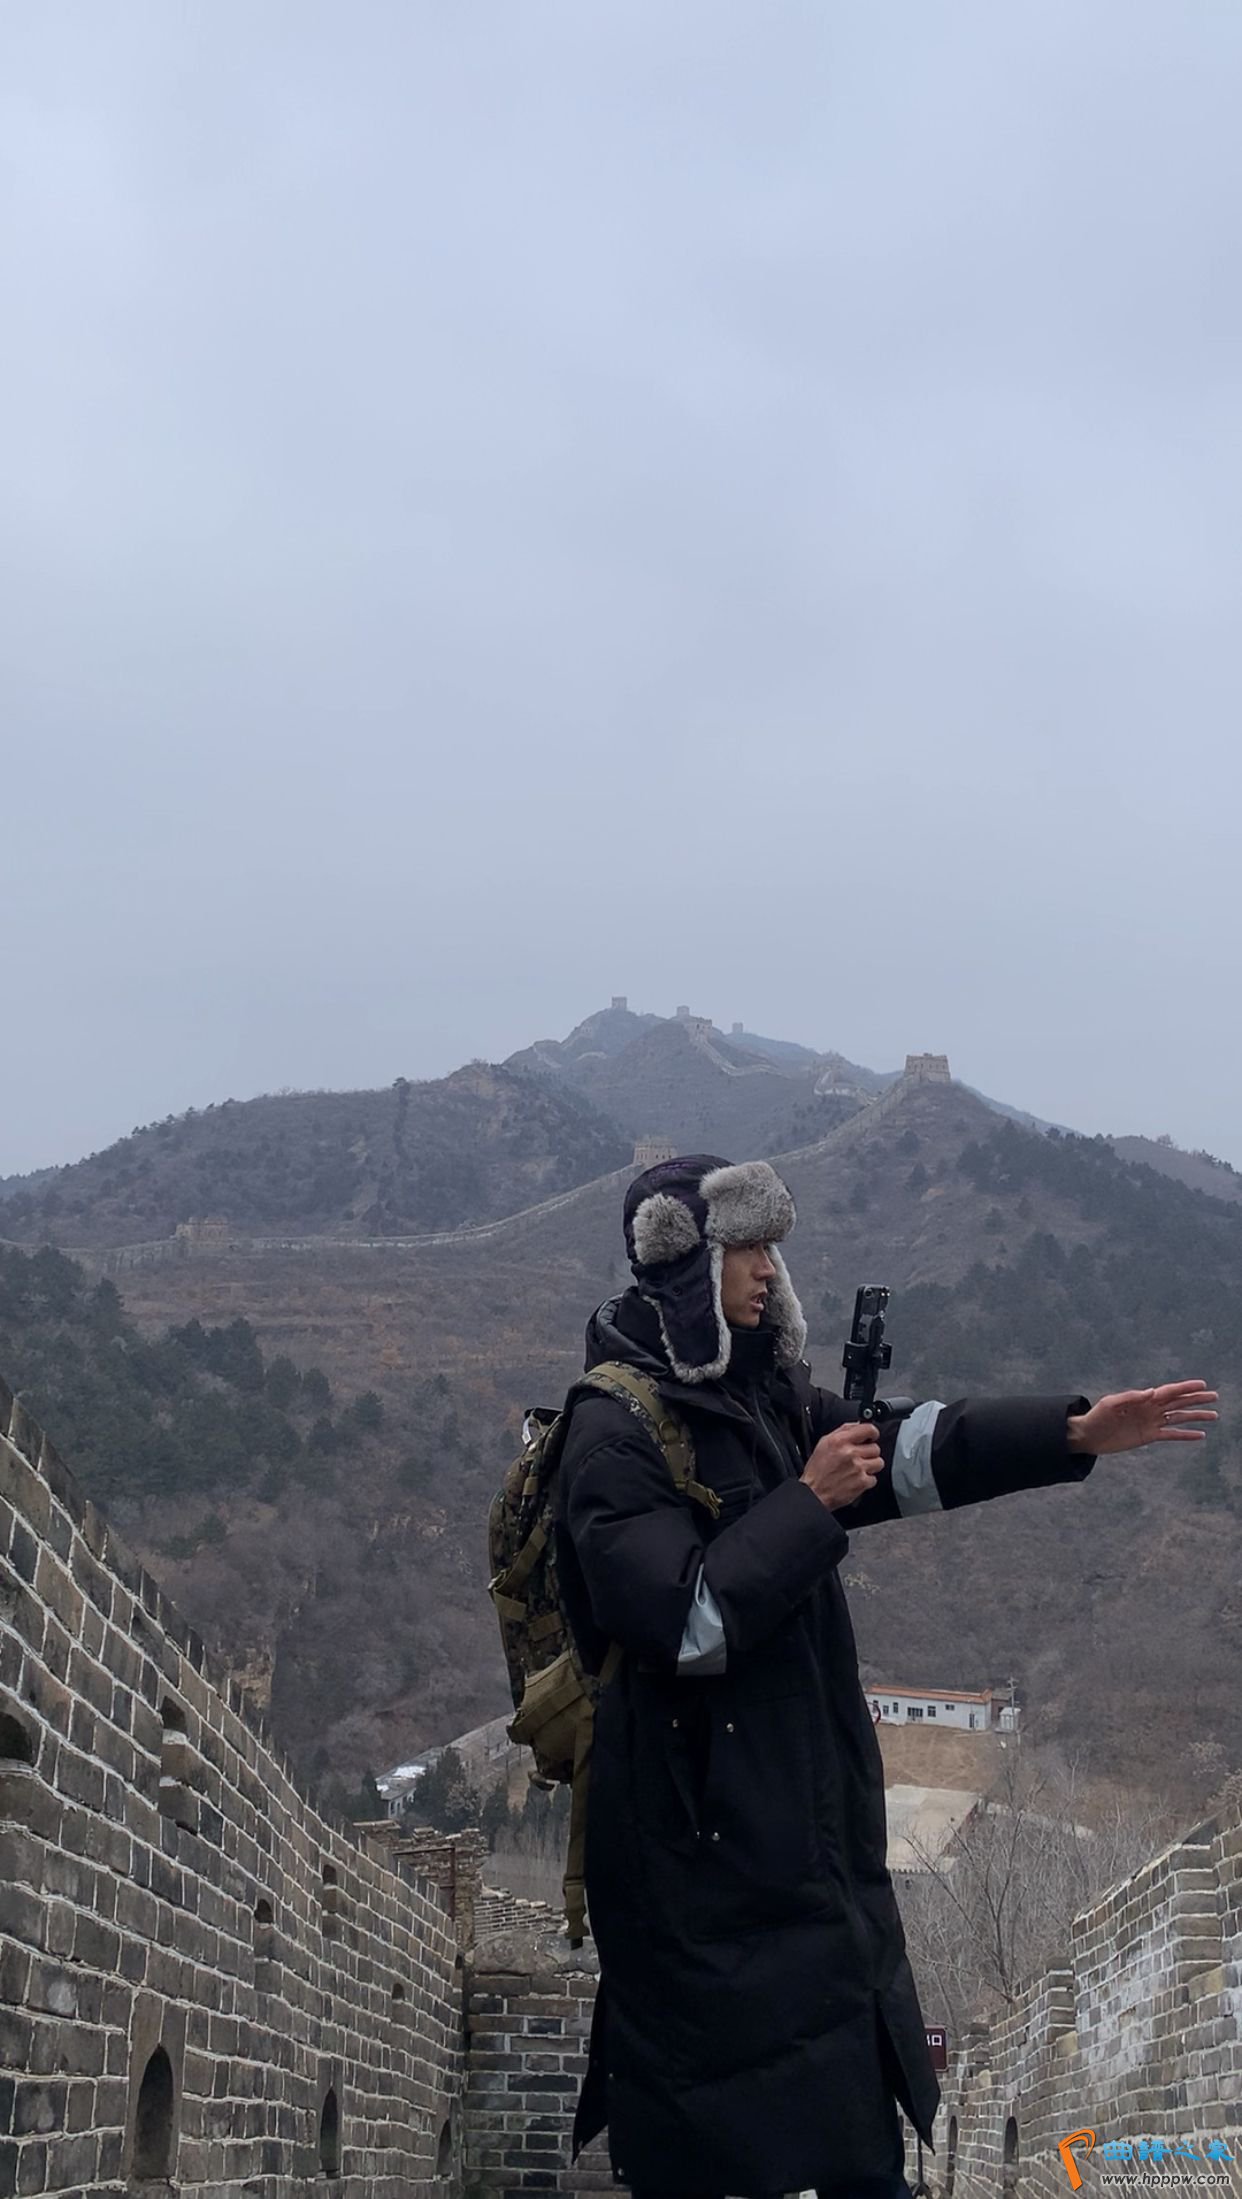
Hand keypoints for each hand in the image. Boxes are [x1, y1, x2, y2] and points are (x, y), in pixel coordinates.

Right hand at [802, 1423, 884, 1508]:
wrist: (814, 1493)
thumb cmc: (817, 1470)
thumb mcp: (824, 1443)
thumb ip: (842, 1431)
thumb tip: (858, 1425)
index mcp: (840, 1440)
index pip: (868, 1429)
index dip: (873, 1433)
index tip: (872, 1437)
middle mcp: (850, 1453)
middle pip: (875, 1448)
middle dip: (869, 1453)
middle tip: (860, 1457)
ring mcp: (858, 1468)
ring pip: (878, 1462)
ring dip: (871, 1466)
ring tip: (859, 1469)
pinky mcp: (862, 1482)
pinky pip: (874, 1478)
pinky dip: (867, 1480)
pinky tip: (856, 1479)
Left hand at [1067, 1380, 1218, 1455]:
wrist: (1089, 1435)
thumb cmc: (1097, 1417)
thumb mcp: (1111, 1404)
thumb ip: (1131, 1397)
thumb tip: (1151, 1392)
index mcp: (1143, 1399)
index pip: (1169, 1391)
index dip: (1185, 1387)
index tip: (1202, 1384)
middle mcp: (1151, 1409)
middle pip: (1178, 1402)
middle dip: (1196, 1399)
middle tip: (1214, 1396)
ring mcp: (1151, 1422)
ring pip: (1179, 1418)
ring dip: (1196, 1416)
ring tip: (1214, 1415)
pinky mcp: (1149, 1436)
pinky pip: (1171, 1434)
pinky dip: (1185, 1435)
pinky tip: (1200, 1435)